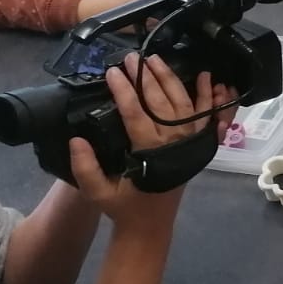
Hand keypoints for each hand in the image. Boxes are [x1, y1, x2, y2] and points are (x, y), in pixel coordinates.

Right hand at [66, 55, 231, 219]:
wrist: (151, 226)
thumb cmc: (123, 207)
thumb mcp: (97, 193)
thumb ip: (85, 168)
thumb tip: (76, 140)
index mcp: (149, 153)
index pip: (136, 114)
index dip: (124, 91)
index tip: (113, 72)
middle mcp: (174, 144)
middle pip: (161, 103)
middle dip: (145, 77)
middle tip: (131, 57)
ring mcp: (189, 143)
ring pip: (182, 103)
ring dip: (170, 78)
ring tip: (155, 59)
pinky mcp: (197, 145)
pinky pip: (205, 117)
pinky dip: (207, 97)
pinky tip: (206, 77)